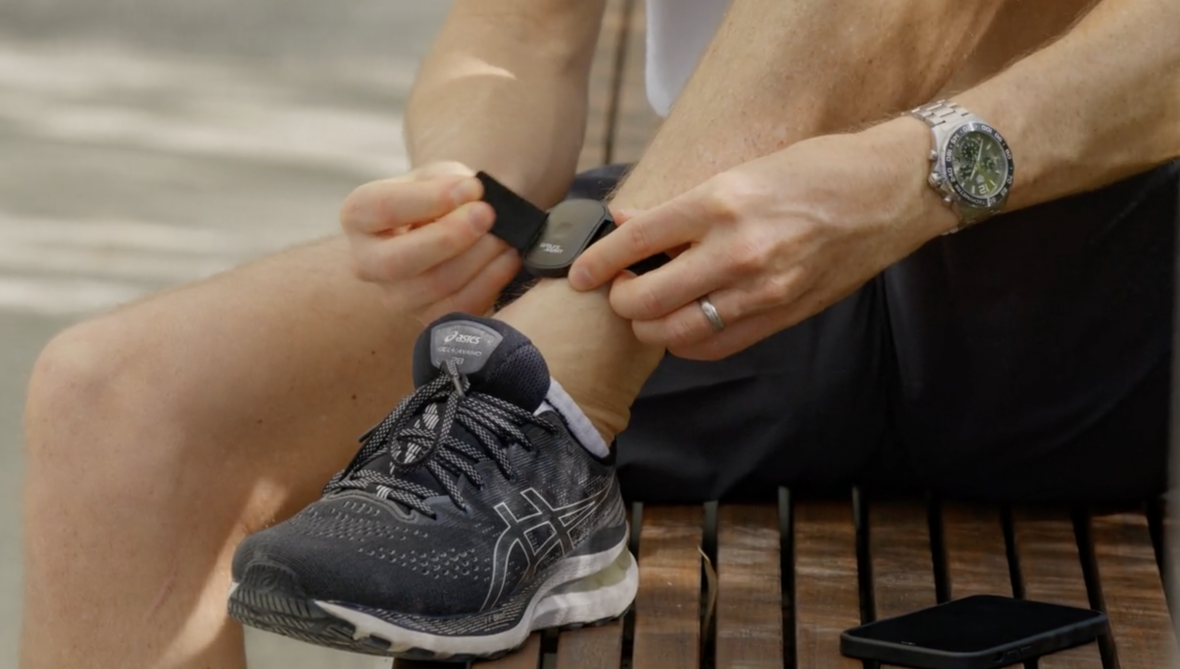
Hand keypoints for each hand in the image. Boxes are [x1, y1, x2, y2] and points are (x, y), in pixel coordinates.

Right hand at [340, 161, 519, 323]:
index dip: (430, 198)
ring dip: (477, 257)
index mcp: (358, 216)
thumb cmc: (442, 199)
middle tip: (487, 214)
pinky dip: (490, 281)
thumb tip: (471, 196)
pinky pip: (458, 307)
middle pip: (398, 261)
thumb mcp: (439, 177)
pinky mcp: (426, 320)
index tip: (472, 188)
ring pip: (434, 285)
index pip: (384, 208)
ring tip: (505, 235)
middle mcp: (365, 262)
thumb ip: (450, 182)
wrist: (451, 231)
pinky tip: (508, 258)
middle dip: (450, 236)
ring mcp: (394, 297)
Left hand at [569, 121, 954, 359]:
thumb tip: (626, 221)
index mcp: (720, 202)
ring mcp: (761, 290)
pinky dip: (687, 343)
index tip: (580, 272)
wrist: (890, 192)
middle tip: (620, 291)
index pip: (636, 242)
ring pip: (675, 333)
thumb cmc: (816, 170)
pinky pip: (715, 347)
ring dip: (650, 328)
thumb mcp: (742, 172)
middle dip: (621, 301)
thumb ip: (682, 207)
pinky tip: (684, 325)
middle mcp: (737, 250)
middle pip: (646, 300)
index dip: (597, 263)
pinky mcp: (782, 316)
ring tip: (648, 310)